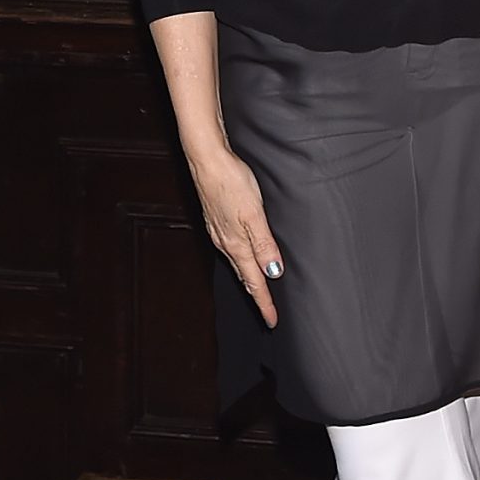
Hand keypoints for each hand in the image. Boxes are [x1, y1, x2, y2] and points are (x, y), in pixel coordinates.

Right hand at [188, 141, 283, 324]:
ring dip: (247, 277)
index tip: (272, 321)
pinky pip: (230, 249)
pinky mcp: (216, 220)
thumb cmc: (231, 181)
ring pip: (236, 262)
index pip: (254, 281)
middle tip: (266, 311)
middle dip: (256, 295)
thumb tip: (273, 272)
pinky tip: (242, 254)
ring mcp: (218, 231)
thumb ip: (264, 244)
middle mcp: (225, 242)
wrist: (206, 159)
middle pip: (243, 276)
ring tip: (257, 288)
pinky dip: (239, 259)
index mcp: (237, 244)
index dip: (264, 303)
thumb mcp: (254, 214)